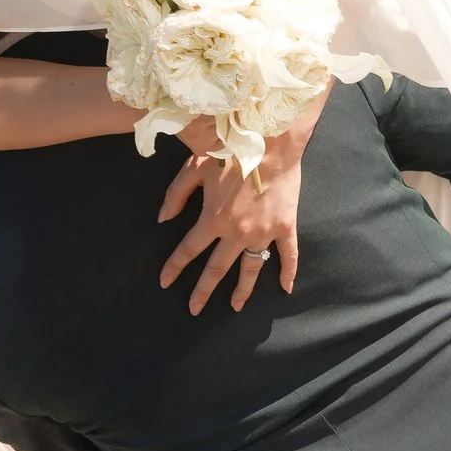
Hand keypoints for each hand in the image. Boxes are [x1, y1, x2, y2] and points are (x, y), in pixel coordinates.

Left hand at [155, 88, 330, 314]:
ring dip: (242, 290)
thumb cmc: (229, 151)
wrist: (270, 140)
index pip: (189, 250)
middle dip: (203, 291)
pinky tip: (285, 289)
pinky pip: (288, 255)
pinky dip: (288, 272)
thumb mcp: (194, 168)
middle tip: (194, 310)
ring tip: (235, 306)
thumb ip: (176, 195)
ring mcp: (264, 232)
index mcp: (213, 219)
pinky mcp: (285, 226)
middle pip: (217, 268)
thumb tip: (162, 219)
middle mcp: (237, 232)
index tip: (164, 282)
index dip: (175, 267)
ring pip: (251, 268)